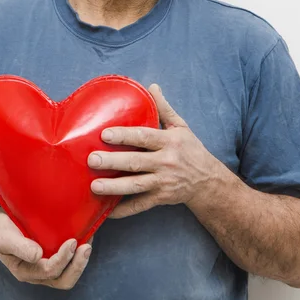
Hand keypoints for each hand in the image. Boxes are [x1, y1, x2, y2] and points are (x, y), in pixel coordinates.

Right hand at [0, 210, 91, 288]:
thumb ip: (19, 247)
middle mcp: (37, 273)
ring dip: (80, 261)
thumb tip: (38, 255)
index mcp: (26, 271)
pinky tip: (84, 236)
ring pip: (67, 274)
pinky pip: (67, 262)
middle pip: (63, 280)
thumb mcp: (4, 237)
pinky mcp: (50, 256)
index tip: (73, 241)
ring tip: (88, 242)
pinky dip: (77, 253)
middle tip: (87, 246)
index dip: (64, 258)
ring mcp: (45, 266)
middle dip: (78, 266)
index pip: (50, 271)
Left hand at [88, 84, 221, 217]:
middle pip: (136, 162)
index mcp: (169, 142)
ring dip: (114, 187)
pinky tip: (108, 212)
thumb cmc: (190, 150)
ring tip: (94, 186)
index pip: (144, 137)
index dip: (124, 135)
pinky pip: (141, 205)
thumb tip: (151, 87)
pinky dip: (125, 210)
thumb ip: (164, 108)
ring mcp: (163, 182)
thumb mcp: (181, 127)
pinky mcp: (161, 198)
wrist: (208, 181)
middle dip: (112, 162)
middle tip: (91, 160)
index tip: (104, 134)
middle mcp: (166, 162)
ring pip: (136, 186)